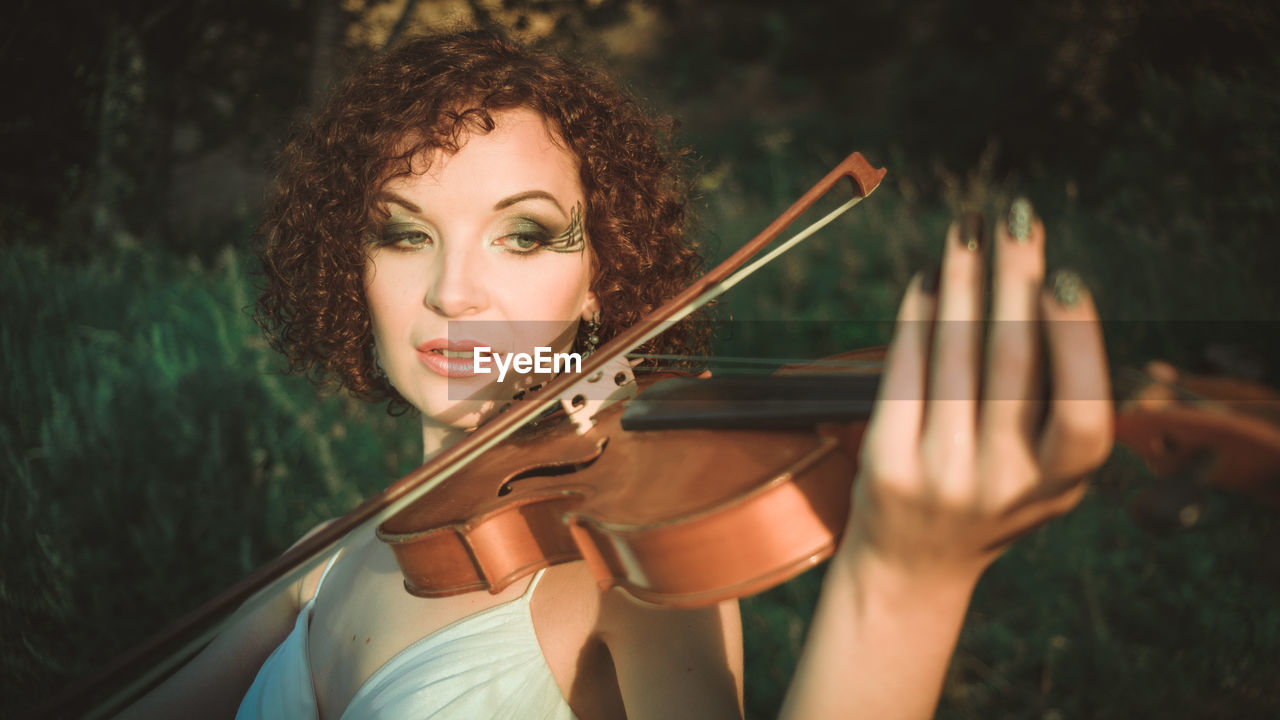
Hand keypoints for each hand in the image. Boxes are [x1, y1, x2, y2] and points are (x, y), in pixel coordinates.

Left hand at [847, 201, 1112, 582]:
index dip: (1076, 342)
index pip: (1081, 411)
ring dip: (963, 282)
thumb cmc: (989, 496)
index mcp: (1058, 484)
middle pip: (1012, 364)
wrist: (912, 565)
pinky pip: (904, 372)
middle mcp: (1003, 485)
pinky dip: (917, 319)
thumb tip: (1045, 287)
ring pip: (953, 357)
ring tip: (968, 231)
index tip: (1064, 276)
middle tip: (1016, 218)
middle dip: (1014, 279)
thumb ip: (1055, 408)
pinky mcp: (887, 464)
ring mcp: (941, 475)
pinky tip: (928, 281)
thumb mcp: (1042, 475)